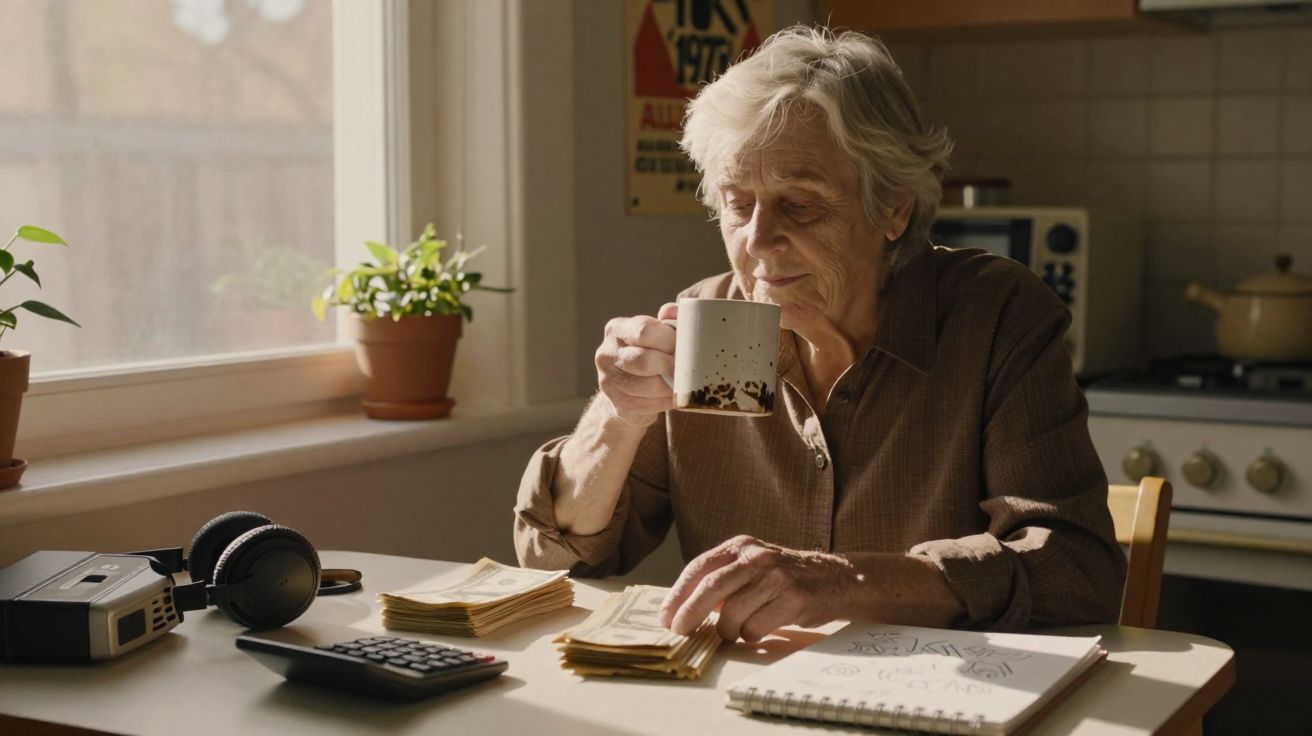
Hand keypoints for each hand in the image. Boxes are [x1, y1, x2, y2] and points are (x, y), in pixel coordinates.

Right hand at [595, 302, 677, 428]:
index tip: (683, 346)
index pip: (644, 330)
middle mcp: (607, 353)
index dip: (669, 339)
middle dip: (671, 365)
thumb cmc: (649, 353)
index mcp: (617, 329)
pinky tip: (673, 396)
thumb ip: (668, 320)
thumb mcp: (657, 333)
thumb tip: (673, 310)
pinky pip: (649, 404)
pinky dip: (666, 401)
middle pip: (644, 360)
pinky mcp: (617, 403)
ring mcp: (608, 380)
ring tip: (684, 383)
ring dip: (671, 386)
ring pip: (648, 386)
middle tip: (687, 368)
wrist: (627, 389)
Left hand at [657, 535, 858, 642]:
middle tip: (679, 631)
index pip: (699, 568)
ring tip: (735, 631)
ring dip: (727, 631)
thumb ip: (722, 580)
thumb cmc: (785, 578)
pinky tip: (758, 631)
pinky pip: (756, 628)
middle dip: (689, 613)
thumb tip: (682, 608)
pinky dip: (749, 637)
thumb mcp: (752, 566)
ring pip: (733, 614)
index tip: (665, 616)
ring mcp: (776, 577)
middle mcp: (757, 557)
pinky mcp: (793, 599)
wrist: (837, 579)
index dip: (678, 594)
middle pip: (711, 587)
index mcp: (741, 546)